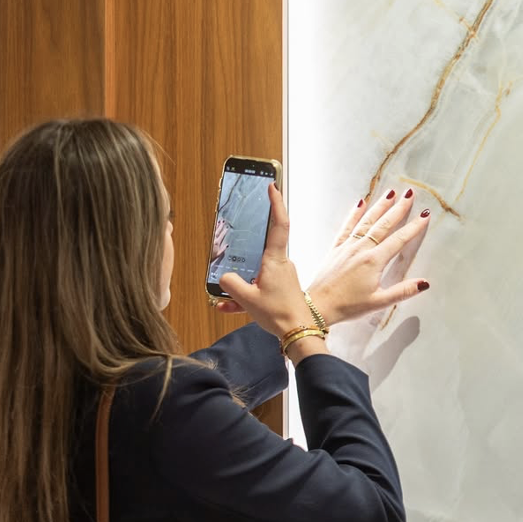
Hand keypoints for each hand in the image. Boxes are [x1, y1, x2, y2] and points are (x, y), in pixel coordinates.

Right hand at [213, 185, 321, 342]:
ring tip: (227, 301)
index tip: (272, 187)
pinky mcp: (282, 290)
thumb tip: (223, 277)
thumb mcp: (248, 299)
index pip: (279, 224)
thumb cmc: (279, 314)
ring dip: (243, 284)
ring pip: (258, 272)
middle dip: (245, 251)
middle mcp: (281, 265)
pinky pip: (260, 287)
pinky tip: (230, 308)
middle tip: (234, 248)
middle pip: (262, 249)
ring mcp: (283, 277)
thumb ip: (231, 285)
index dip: (276, 204)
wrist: (299, 334)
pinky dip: (247, 296)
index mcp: (275, 260)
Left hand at [306, 189, 430, 324]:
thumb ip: (403, 291)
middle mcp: (361, 249)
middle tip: (410, 194)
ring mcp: (347, 246)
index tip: (425, 215)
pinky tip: (360, 202)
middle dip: (398, 208)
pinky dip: (354, 214)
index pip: (398, 240)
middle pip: (384, 224)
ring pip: (366, 221)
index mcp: (373, 261)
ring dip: (379, 206)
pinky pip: (347, 226)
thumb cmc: (347, 306)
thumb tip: (424, 283)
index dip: (413, 227)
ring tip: (390, 192)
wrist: (317, 306)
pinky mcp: (336, 248)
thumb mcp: (378, 302)